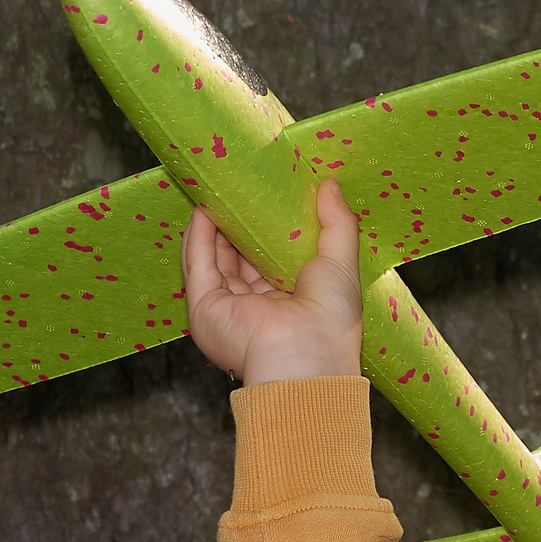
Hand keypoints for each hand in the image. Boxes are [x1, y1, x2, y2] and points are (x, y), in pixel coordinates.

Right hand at [182, 177, 363, 385]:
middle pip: (242, 261)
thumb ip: (338, 224)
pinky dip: (198, 238)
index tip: (270, 201)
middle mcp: (258, 310)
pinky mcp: (205, 309)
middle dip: (240, 227)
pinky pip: (198, 266)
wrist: (303, 356)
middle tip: (241, 191)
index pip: (274, 266)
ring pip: (216, 261)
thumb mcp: (342, 263)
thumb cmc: (330, 320)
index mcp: (292, 307)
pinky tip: (203, 210)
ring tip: (219, 191)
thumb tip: (330, 185)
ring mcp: (229, 311)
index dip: (270, 234)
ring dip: (215, 228)